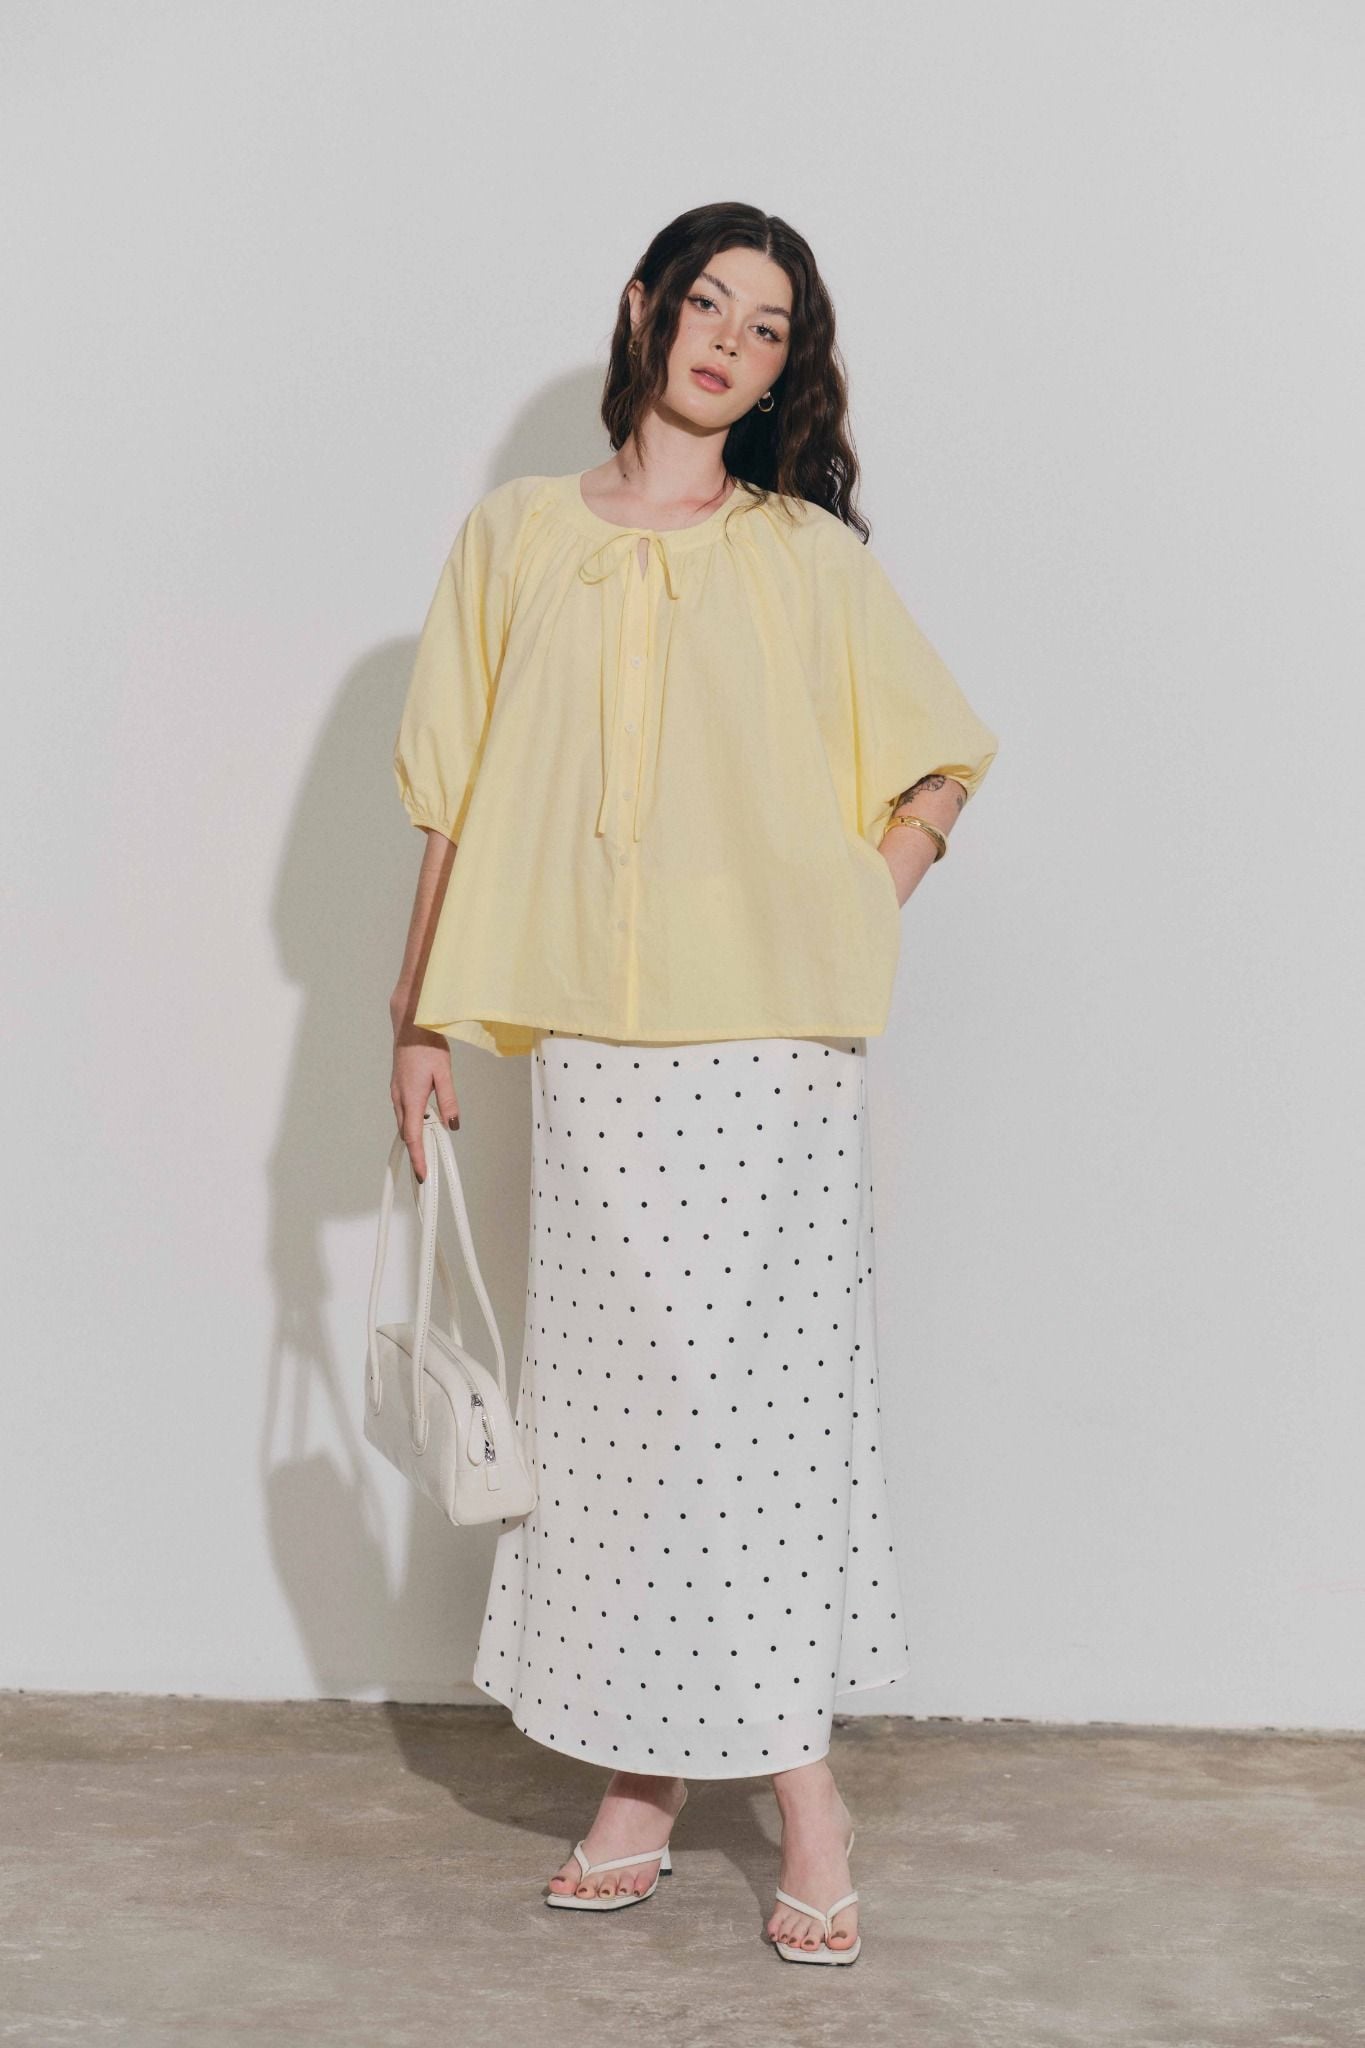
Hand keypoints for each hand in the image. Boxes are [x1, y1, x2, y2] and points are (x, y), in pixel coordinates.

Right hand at [390, 1015, 458, 1184]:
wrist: (410, 1024)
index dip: (418, 1157)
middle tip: (425, 1170)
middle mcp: (400, 1097)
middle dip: (416, 1153)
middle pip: (407, 1133)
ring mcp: (397, 1092)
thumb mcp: (444, 1073)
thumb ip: (448, 1100)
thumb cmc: (426, 1044)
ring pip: (404, 1122)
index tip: (422, 1175)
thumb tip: (452, 1125)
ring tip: (427, 1152)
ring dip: (414, 1138)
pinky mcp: (399, 1087)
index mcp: (411, 1097)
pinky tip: (424, 1124)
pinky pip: (404, 1112)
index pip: (413, 1136)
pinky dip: (412, 1123)